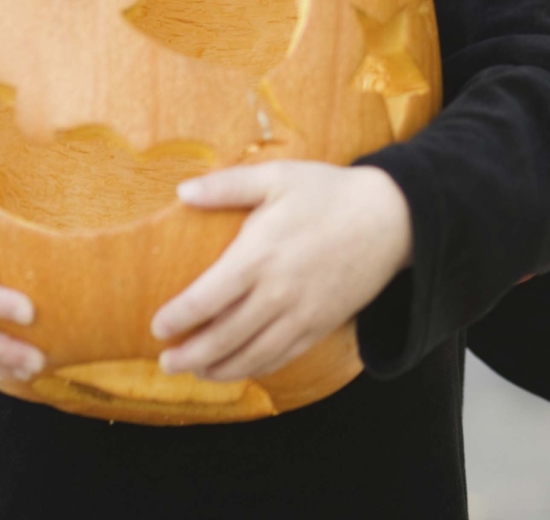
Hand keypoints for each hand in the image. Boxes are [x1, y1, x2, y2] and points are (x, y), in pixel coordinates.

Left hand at [152, 162, 410, 381]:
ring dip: (219, 369)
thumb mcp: (277, 177)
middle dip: (190, 356)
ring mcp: (301, 314)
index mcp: (259, 256)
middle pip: (223, 338)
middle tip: (166, 363)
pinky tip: (240, 367)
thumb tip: (181, 191)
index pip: (205, 299)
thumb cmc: (330, 193)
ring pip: (252, 356)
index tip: (157, 327)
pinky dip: (256, 368)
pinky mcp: (322, 325)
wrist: (392, 218)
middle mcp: (277, 293)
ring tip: (196, 372)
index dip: (177, 319)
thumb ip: (227, 186)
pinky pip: (283, 357)